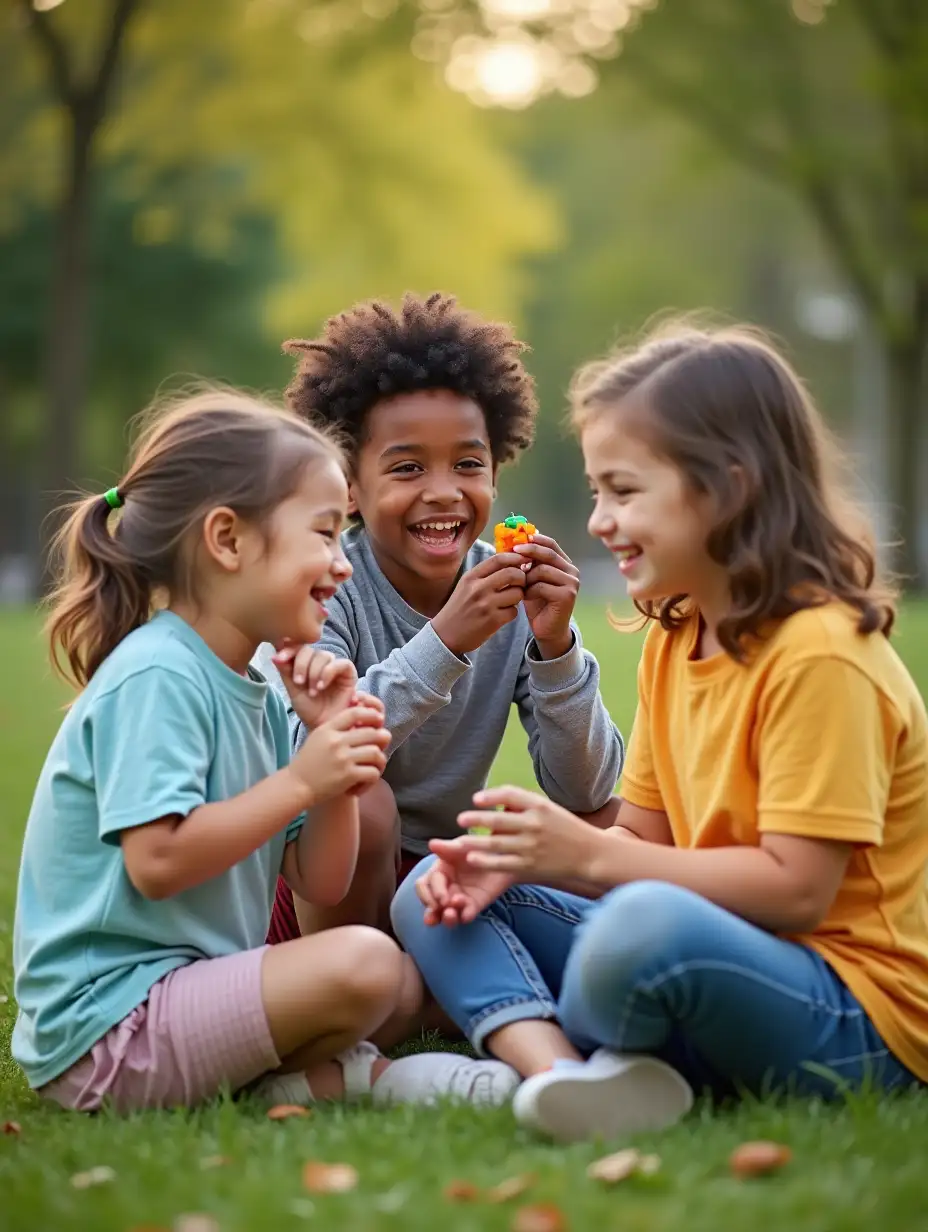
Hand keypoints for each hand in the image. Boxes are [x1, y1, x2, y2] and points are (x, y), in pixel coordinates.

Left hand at [274, 643, 358, 727]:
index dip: (288, 649)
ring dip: (314, 673)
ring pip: (323, 655)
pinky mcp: (348, 672)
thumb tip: (275, 655)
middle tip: (299, 682)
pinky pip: (340, 663)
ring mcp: (334, 665)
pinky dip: (328, 672)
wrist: (323, 726)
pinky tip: (322, 686)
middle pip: (309, 650)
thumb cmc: (310, 710)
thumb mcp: (293, 690)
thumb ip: (285, 671)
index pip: (297, 647)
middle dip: (301, 664)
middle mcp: (320, 662)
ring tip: (313, 692)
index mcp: (305, 663)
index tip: (278, 658)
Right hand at [289, 704, 390, 805]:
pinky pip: (373, 773)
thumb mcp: (318, 737)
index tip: (379, 720)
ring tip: (372, 770)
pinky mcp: (348, 776)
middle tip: (379, 750)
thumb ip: (337, 728)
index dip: (371, 715)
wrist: (296, 786)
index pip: (355, 713)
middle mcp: (336, 741)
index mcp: (328, 729)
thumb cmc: (308, 763)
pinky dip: (372, 780)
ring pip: (376, 754)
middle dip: (382, 742)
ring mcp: (343, 758)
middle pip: (373, 733)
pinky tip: (362, 784)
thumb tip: (364, 722)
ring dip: (379, 763)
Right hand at [417, 838, 514, 926]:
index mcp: (438, 872)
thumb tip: (431, 844)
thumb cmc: (478, 847)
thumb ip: (448, 847)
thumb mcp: (464, 845)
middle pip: (430, 903)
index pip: (425, 885)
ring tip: (451, 916)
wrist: (504, 855)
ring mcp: (458, 898)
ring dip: (445, 918)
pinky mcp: (473, 906)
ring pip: (445, 914)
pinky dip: (464, 916)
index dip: (429, 894)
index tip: (441, 899)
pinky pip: (466, 915)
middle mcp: (445, 887)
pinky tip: (467, 914)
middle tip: (443, 910)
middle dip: (432, 911)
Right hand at [430, 554, 526, 655]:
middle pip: (513, 574)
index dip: (515, 557)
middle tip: (520, 584)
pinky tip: (502, 615)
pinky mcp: (493, 621)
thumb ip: (484, 574)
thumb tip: (511, 563)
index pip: (498, 559)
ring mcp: (486, 605)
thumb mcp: (465, 586)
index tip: (523, 560)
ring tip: (508, 601)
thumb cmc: (459, 609)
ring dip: (518, 597)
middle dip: (522, 578)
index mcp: (471, 577)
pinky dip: (511, 613)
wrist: (445, 635)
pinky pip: (514, 611)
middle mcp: (478, 588)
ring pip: (517, 593)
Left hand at [456, 784, 603, 882]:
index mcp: (540, 806)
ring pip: (496, 844)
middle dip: (476, 819)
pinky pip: (502, 863)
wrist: (590, 854)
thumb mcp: (549, 810)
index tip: (476, 799)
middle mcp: (535, 825)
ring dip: (474, 842)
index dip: (490, 796)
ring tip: (459, 842)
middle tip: (460, 819)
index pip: (510, 795)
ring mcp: (532, 847)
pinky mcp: (530, 866)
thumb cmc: (566, 829)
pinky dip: (485, 861)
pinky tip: (473, 859)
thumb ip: (524, 806)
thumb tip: (495, 805)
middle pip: (498, 820)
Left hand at [513, 534, 578, 658]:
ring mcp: (572, 583)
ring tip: (520, 585)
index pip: (551, 545)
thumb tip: (512, 542)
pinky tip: (525, 597)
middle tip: (513, 552)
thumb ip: (528, 562)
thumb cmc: (537, 602)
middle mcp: (572, 571)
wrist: (547, 630)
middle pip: (548, 554)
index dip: (535, 540)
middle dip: (529, 551)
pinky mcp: (567, 596)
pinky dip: (529, 590)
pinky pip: (542, 586)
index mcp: (564, 564)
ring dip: (527, 576)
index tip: (518, 540)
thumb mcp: (531, 578)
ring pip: (543, 570)